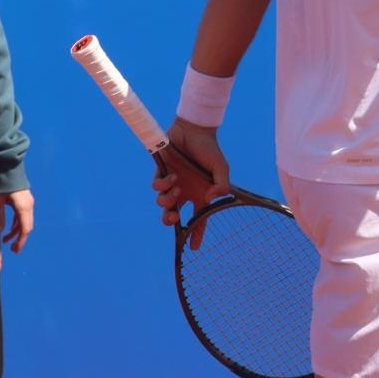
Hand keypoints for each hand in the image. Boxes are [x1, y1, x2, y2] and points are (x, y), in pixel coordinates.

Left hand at [0, 189, 34, 268]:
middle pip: (26, 226)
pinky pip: (22, 216)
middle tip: (12, 250)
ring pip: (24, 222)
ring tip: (6, 242)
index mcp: (24, 206)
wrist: (7, 164)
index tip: (15, 251)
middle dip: (20, 239)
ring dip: (17, 232)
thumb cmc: (0, 181)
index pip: (25, 229)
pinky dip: (17, 224)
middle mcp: (28, 205)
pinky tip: (7, 230)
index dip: (21, 242)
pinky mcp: (23, 200)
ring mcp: (27, 202)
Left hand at [153, 118, 229, 244]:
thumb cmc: (210, 150)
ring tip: (177, 190)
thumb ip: (221, 186)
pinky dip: (162, 185)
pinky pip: (156, 186)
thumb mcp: (222, 169)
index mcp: (200, 194)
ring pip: (163, 203)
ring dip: (168, 200)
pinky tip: (172, 176)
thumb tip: (210, 200)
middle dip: (170, 221)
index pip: (198, 220)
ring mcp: (173, 183)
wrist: (195, 129)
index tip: (193, 248)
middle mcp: (185, 192)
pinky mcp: (161, 172)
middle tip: (174, 218)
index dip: (196, 234)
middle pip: (174, 215)